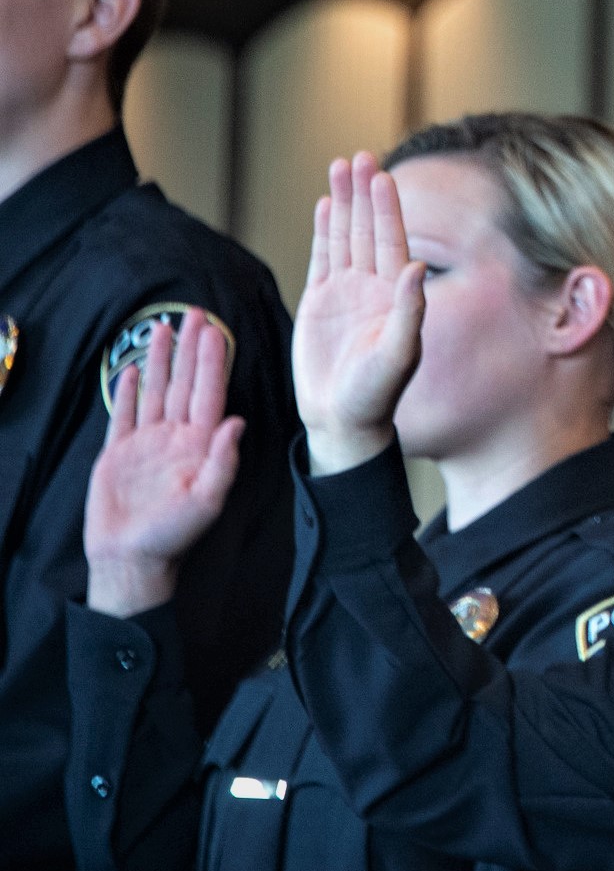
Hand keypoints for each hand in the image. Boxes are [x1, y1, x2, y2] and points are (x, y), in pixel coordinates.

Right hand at [85, 310, 244, 616]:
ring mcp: (147, 442)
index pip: (209, 393)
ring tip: (163, 326)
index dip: (212, 360)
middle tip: (194, 312)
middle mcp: (176, 437)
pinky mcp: (119, 452)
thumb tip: (238, 422)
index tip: (215, 330)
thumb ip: (223, 461)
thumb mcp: (207, 500)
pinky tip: (134, 368)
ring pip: (156, 389)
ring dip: (161, 358)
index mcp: (200, 444)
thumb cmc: (174, 535)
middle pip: (185, 382)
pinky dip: (130, 390)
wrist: (131, 557)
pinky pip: (125, 413)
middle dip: (190, 348)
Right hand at [292, 152, 424, 473]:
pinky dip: (324, 231)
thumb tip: (417, 266)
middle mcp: (373, 288)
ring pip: (344, 237)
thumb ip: (409, 311)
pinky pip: (323, 258)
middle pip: (368, 230)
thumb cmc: (375, 394)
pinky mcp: (319, 302)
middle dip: (364, 194)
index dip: (386, 208)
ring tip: (341, 167)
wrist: (343, 420)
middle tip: (359, 157)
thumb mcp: (397, 354)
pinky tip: (326, 205)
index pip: (391, 241)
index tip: (381, 175)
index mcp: (395, 296)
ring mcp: (346, 292)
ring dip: (344, 204)